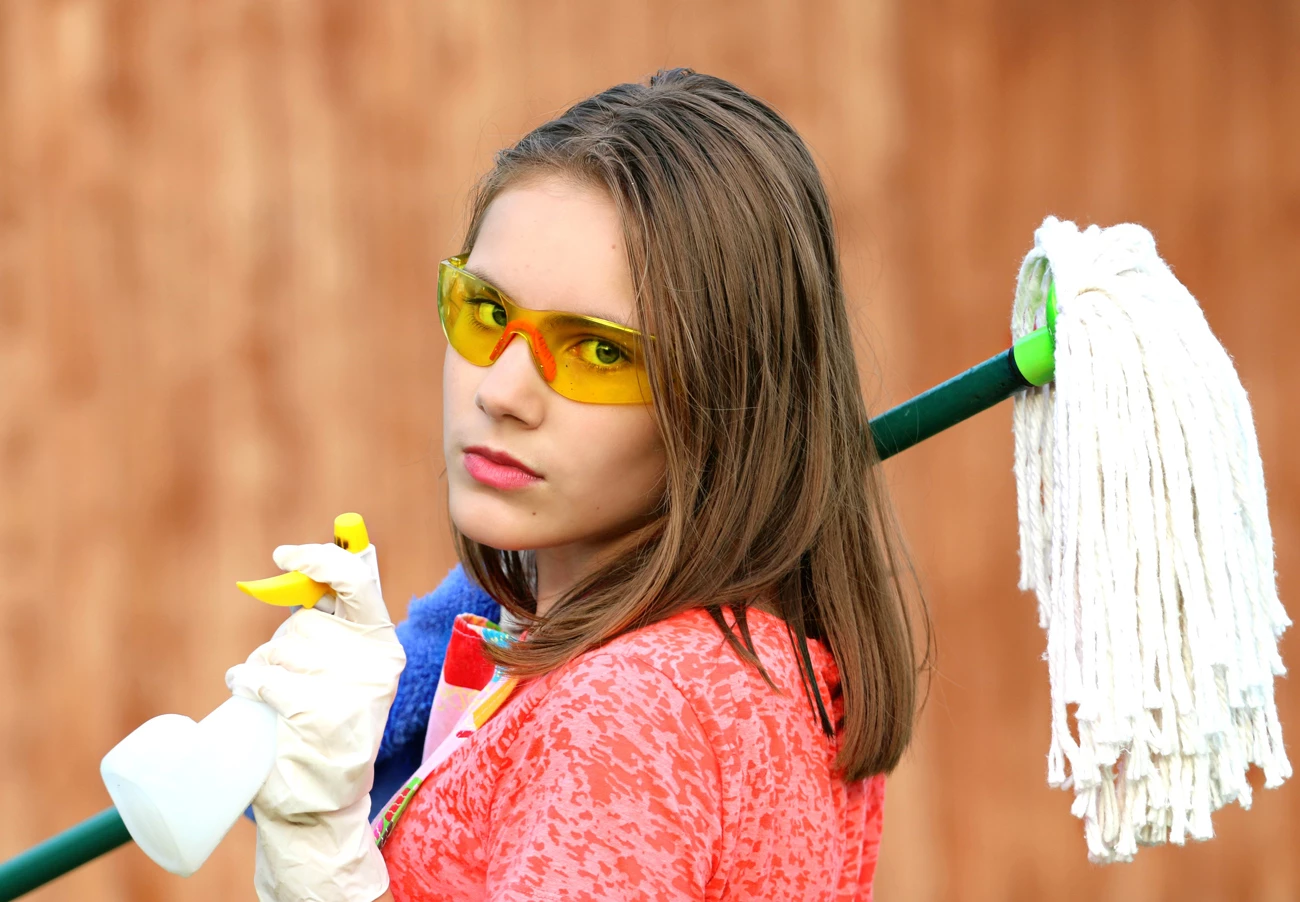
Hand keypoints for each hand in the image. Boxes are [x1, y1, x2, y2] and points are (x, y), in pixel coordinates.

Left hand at [225, 542, 406, 901]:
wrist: (318, 802)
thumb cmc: (324, 725)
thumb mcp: (343, 672)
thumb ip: (332, 624)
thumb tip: (303, 565)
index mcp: (382, 646)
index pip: (358, 582)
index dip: (320, 560)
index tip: (285, 554)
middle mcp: (373, 665)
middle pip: (303, 624)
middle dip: (281, 644)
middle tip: (285, 675)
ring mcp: (348, 692)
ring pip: (278, 651)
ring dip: (260, 667)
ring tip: (271, 696)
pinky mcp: (317, 717)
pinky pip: (265, 679)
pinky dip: (248, 683)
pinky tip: (252, 698)